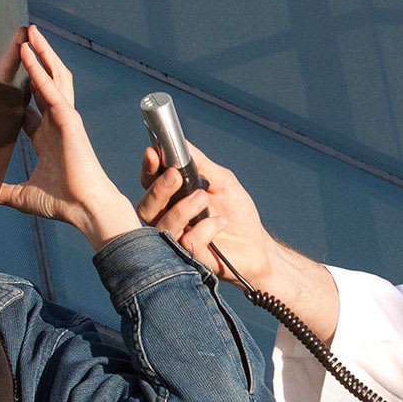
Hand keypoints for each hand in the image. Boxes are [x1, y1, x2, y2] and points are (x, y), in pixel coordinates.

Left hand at [0, 26, 141, 249]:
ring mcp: (64, 119)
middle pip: (46, 83)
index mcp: (47, 140)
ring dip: (42, 54)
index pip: (32, 107)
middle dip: (37, 61)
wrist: (84, 209)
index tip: (8, 79)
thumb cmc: (63, 203)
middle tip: (25, 40)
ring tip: (31, 34)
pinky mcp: (68, 118)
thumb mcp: (21, 196)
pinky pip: (51, 88)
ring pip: (54, 76)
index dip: (22, 91)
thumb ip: (1, 192)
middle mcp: (56, 125)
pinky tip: (29, 53)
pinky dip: (39, 69)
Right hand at [136, 141, 268, 288]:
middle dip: (158, 189)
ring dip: (182, 208)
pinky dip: (205, 229)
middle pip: (145, 207)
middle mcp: (170, 219)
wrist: (257, 244)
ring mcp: (178, 240)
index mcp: (173, 198)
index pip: (150, 183)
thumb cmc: (238, 212)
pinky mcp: (190, 257)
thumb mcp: (223, 181)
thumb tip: (182, 143)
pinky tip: (220, 223)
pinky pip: (186, 242)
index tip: (153, 153)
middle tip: (175, 176)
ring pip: (162, 225)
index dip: (148, 169)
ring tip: (204, 198)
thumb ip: (201, 164)